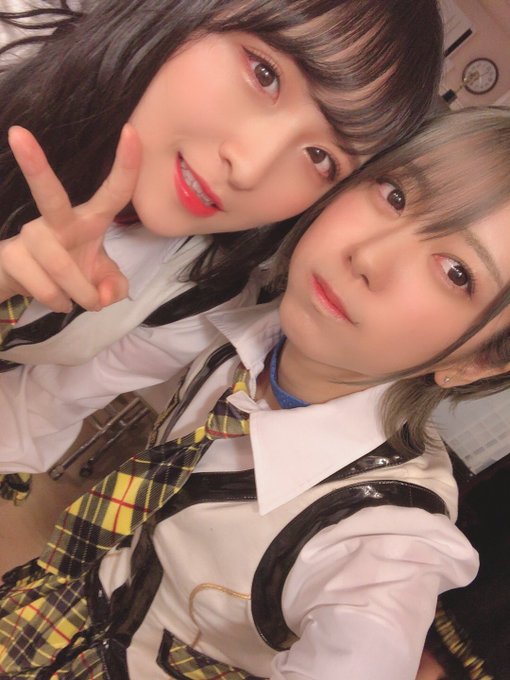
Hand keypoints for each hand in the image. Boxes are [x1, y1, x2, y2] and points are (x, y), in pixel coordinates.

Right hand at [0, 124, 140, 311]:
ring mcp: (30, 235)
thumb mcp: (101, 279)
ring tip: (81, 301)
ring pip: (63, 270)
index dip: (126, 166)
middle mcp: (56, 220)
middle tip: (17, 133)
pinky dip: (60, 303)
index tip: (131, 132)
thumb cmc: (72, 271)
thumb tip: (107, 295)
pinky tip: (58, 299)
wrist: (27, 285)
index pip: (112, 192)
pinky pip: (47, 289)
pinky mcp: (10, 256)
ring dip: (81, 295)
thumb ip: (115, 286)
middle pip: (49, 194)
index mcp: (87, 218)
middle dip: (35, 165)